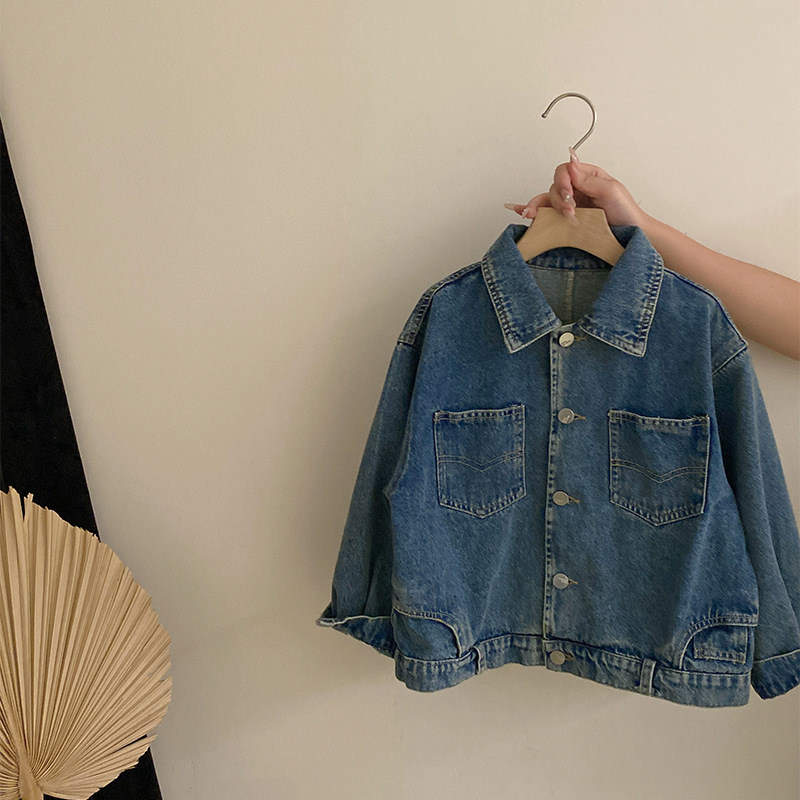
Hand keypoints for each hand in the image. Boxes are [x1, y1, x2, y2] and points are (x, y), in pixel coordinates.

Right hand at [506, 152, 647, 227]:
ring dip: (545, 208)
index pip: (565, 170)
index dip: (563, 180)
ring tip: (546, 217)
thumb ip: (589, 179)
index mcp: (587, 176)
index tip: (569, 193)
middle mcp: (576, 189)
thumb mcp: (611, 190)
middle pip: (554, 186)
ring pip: (547, 200)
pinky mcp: (564, 220)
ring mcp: (570, 205)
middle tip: (569, 211)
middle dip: (558, 199)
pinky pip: (545, 213)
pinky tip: (522, 212)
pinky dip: (533, 211)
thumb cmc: (625, 212)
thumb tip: (571, 163)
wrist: (629, 234)